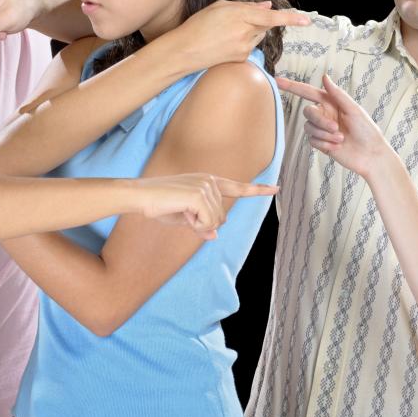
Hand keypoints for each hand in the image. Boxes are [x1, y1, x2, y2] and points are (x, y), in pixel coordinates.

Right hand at [137, 173, 277, 238]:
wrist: (141, 196)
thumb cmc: (159, 205)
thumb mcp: (184, 218)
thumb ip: (202, 224)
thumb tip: (214, 235)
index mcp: (208, 181)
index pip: (238, 187)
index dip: (258, 190)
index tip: (276, 188)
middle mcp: (210, 181)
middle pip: (222, 218)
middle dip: (204, 224)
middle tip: (183, 214)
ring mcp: (206, 186)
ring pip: (215, 222)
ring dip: (198, 224)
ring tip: (180, 211)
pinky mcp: (200, 195)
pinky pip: (207, 223)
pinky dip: (195, 225)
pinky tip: (182, 213)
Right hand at [158, 0, 310, 74]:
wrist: (185, 51)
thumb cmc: (199, 25)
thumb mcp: (220, 7)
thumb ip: (246, 6)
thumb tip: (267, 6)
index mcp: (239, 15)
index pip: (271, 17)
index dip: (290, 18)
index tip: (307, 20)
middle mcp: (245, 32)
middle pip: (265, 25)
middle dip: (258, 20)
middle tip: (235, 21)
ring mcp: (244, 47)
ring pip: (258, 36)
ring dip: (250, 31)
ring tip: (226, 32)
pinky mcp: (241, 58)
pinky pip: (250, 46)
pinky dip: (243, 42)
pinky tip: (225, 43)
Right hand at [278, 73, 390, 178]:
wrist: (370, 155)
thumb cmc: (367, 130)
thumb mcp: (354, 109)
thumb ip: (338, 94)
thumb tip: (324, 76)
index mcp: (331, 103)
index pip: (308, 92)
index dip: (292, 86)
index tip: (276, 81)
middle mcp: (325, 114)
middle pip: (308, 112)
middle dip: (320, 121)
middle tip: (335, 128)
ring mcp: (322, 129)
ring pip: (309, 128)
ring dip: (324, 135)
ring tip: (341, 139)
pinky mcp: (321, 143)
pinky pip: (312, 141)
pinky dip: (324, 144)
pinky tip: (336, 147)